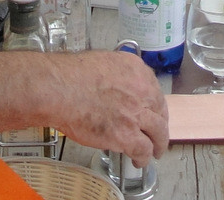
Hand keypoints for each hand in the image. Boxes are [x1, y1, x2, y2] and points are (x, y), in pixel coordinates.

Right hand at [43, 51, 168, 165]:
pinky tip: (139, 161)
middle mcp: (142, 91)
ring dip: (158, 144)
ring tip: (155, 151)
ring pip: (158, 132)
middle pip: (160, 111)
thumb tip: (115, 86)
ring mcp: (136, 114)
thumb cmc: (71, 76)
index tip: (151, 110)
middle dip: (160, 124)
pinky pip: (143, 150)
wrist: (62, 90)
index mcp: (136, 71)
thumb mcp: (103, 63)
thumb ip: (116, 75)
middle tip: (158, 132)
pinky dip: (143, 157)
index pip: (154, 89)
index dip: (153, 104)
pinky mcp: (127, 135)